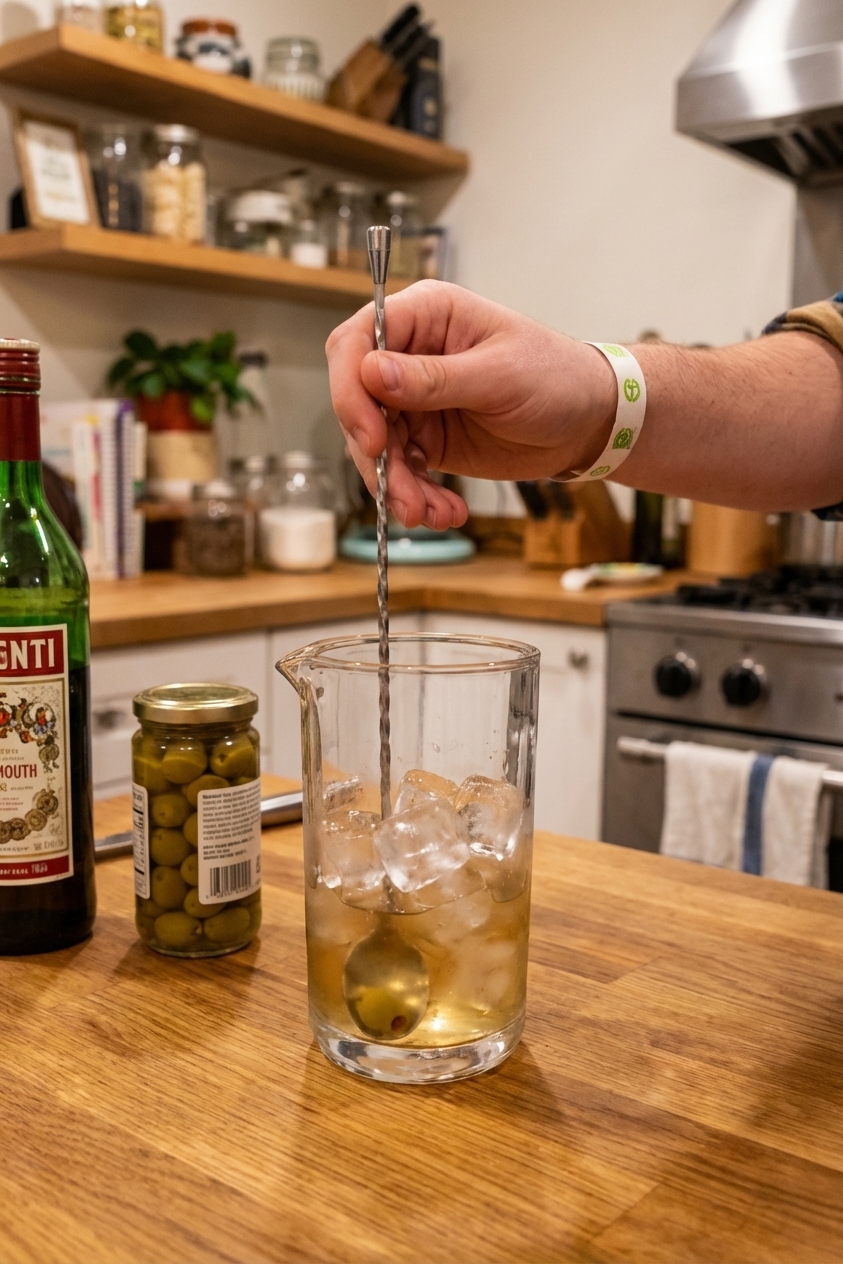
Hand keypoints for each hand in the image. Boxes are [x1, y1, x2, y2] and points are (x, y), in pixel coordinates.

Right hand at [326, 280, 616, 527]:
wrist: (588, 422)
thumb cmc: (556, 377)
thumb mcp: (498, 376)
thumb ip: (433, 378)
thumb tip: (371, 372)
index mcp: (427, 316)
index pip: (358, 341)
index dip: (350, 389)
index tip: (370, 436)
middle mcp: (411, 355)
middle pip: (358, 400)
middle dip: (373, 453)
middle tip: (397, 490)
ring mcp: (414, 400)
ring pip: (374, 445)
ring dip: (395, 485)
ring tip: (427, 513)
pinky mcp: (425, 438)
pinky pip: (400, 470)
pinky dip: (415, 496)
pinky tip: (444, 512)